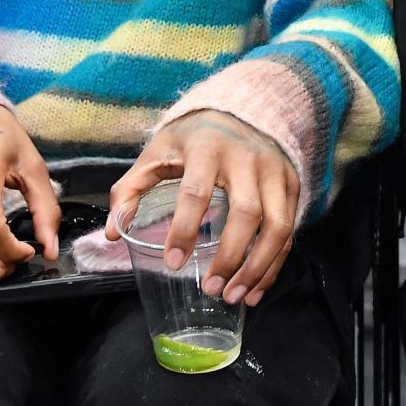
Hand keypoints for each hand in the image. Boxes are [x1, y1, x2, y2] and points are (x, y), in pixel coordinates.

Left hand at [105, 110, 298, 307]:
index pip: (196, 191)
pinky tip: (255, 288)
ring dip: (258, 268)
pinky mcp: (292, 184)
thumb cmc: (193, 138)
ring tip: (235, 297)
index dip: (184, 229)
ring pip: (277, 226)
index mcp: (207, 148)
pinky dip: (275, 264)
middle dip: (230, 257)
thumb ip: (130, 189)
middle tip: (210, 289)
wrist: (240, 109)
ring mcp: (274, 172)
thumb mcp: (157, 152)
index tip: (173, 262)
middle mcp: (247, 158)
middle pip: (246, 213)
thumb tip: (113, 231)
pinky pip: (290, 230)